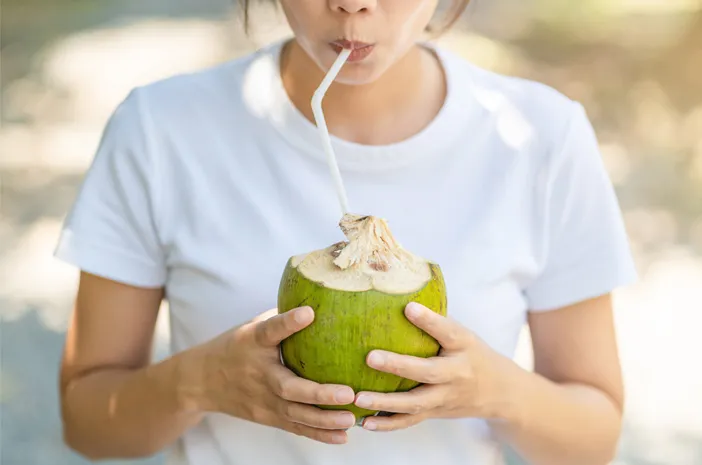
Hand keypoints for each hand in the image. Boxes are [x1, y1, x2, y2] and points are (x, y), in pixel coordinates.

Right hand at [186, 306, 356, 443]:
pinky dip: (318, 434)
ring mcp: (262, 399)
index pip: (270, 329)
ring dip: (324, 420)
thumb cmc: (235, 346)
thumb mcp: (251, 327)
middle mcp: (259, 373)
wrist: (200, 382)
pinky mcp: (267, 417)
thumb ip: (281, 319)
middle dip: (318, 393)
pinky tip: (342, 436)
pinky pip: (295, 427)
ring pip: (295, 414)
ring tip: (350, 419)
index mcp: (253, 342)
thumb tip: (321, 301)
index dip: (288, 321)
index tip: (308, 313)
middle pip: (288, 387)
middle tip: (348, 393)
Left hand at [352, 302, 515, 431]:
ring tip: (359, 398)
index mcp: (464, 346)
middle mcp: (457, 373)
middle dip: (399, 366)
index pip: (448, 331)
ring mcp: (446, 397)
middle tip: (371, 357)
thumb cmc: (472, 353)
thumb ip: (436, 321)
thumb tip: (398, 295)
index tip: (408, 307)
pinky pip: (411, 421)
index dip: (429, 320)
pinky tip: (364, 422)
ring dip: (385, 402)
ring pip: (415, 403)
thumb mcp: (463, 334)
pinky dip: (388, 424)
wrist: (502, 392)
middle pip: (428, 372)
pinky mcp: (436, 413)